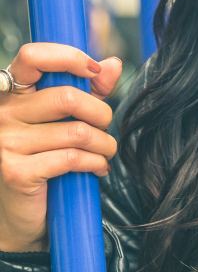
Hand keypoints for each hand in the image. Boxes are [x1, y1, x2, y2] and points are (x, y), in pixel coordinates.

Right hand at [0, 44, 122, 251]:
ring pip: (78, 131)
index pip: (32, 56)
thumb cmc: (44, 160)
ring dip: (105, 144)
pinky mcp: (15, 171)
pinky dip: (96, 163)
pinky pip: (73, 158)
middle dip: (102, 114)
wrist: (20, 214)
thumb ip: (88, 91)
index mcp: (9, 94)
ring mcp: (4, 143)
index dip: (69, 57)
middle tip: (104, 129)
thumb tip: (112, 63)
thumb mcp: (66, 119)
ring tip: (105, 152)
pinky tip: (97, 168)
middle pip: (68, 97)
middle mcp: (1, 114)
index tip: (95, 72)